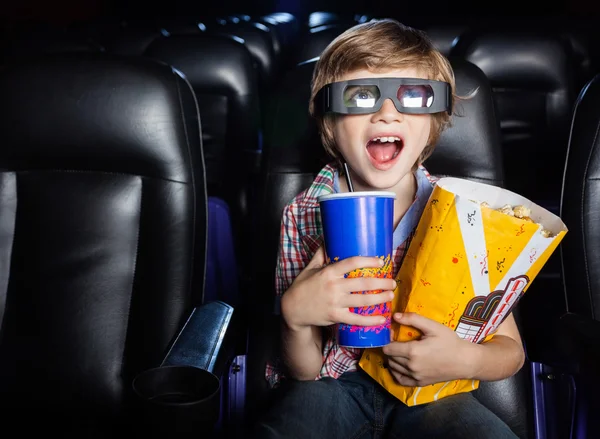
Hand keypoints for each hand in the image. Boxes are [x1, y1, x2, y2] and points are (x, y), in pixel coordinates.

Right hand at [281, 245, 396, 330]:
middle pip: (363, 284)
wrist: (292, 309)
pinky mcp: (335, 317)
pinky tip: (381, 319)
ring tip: (390, 295)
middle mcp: (333, 287)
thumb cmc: (301, 286)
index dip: (368, 261)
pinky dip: (370, 320)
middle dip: (381, 282)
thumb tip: (327, 239)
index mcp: (328, 272)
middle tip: (392, 282)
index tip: (380, 261)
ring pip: (363, 301)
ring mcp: (335, 303)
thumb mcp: (309, 268)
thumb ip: (320, 254)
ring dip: (380, 298)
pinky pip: (356, 319)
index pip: (351, 263)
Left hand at [381, 312, 476, 386]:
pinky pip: (401, 380)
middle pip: (389, 357)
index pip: (388, 348)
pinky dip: (396, 372)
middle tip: (397, 341)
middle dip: (390, 348)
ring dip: (392, 359)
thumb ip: (413, 319)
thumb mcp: (433, 326)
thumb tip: (395, 315)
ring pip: (393, 368)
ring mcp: (415, 376)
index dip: (387, 340)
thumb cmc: (450, 342)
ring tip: (399, 351)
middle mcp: (411, 366)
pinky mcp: (420, 383)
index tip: (393, 335)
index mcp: (412, 351)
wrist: (465, 361)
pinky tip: (400, 366)